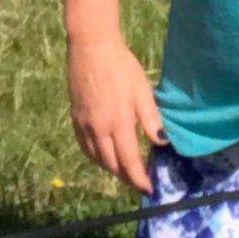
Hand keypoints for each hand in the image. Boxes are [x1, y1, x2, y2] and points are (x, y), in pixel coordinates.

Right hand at [65, 37, 164, 191]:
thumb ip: (151, 120)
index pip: (129, 161)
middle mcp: (98, 129)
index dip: (139, 178)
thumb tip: (162, 143)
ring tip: (123, 171)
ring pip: (96, 158)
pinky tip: (102, 154)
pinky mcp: (75, 117)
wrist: (91, 48)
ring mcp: (84, 124)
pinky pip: (84, 146)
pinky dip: (95, 156)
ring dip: (110, 168)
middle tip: (138, 181)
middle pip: (111, 164)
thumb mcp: (143, 91)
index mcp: (118, 124)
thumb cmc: (122, 67)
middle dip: (125, 177)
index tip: (148, 189)